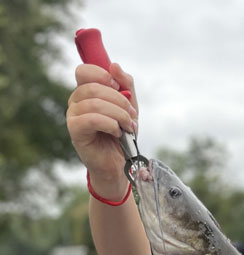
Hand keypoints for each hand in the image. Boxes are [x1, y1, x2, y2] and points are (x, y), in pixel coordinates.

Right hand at [66, 62, 138, 198]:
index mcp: (86, 91)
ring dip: (119, 114)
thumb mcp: (130, 106)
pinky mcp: (75, 131)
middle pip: (93, 87)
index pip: (84, 71)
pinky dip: (111, 124)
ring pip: (94, 103)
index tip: (118, 87)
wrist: (120, 162)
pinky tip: (117, 132)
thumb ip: (126, 85)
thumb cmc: (122, 133)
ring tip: (128, 126)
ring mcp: (73, 116)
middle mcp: (76, 101)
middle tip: (131, 115)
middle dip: (119, 100)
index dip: (102, 75)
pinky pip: (92, 119)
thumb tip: (114, 66)